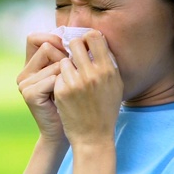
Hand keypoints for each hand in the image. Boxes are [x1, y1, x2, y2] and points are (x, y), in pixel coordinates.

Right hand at [17, 33, 67, 143]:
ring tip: (69, 89)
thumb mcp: (68, 74)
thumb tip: (74, 34)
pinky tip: (66, 97)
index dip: (54, 39)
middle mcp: (23, 73)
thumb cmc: (74, 101)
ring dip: (68, 73)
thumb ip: (64, 55)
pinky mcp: (29, 94)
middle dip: (64, 57)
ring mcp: (23, 83)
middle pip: (46, 46)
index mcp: (30, 65)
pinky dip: (65, 84)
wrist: (69, 131)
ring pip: (53, 62)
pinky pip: (53, 77)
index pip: (36, 38)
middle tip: (73, 75)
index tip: (70, 52)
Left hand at [54, 30, 122, 146]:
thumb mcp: (115, 85)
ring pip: (64, 60)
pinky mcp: (62, 92)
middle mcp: (92, 74)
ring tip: (73, 80)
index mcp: (107, 70)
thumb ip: (108, 63)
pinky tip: (68, 93)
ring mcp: (75, 83)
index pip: (94, 37)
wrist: (93, 137)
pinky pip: (58, 76)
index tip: (85, 45)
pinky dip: (61, 82)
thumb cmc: (106, 110)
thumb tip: (98, 41)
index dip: (87, 38)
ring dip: (67, 67)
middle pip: (75, 43)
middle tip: (74, 57)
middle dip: (73, 48)